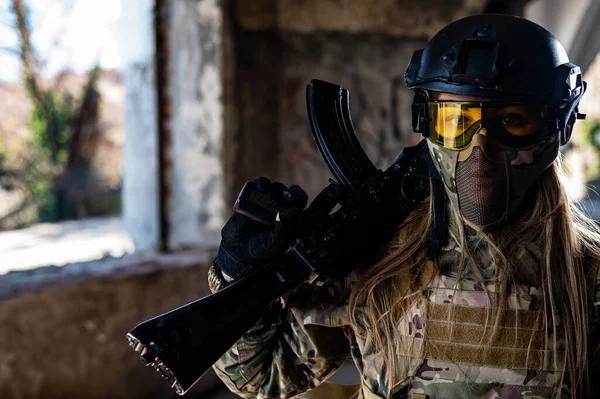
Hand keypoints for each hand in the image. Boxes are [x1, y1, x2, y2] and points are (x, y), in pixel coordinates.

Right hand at [217, 177, 341, 280]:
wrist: (235, 251)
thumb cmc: (259, 252)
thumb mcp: (274, 246)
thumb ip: (284, 230)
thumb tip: (292, 212)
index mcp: (297, 225)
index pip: (316, 210)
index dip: (328, 199)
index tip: (340, 190)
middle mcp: (287, 212)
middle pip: (298, 196)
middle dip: (296, 195)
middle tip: (290, 198)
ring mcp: (271, 203)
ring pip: (281, 189)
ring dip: (276, 193)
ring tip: (268, 203)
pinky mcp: (256, 196)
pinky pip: (263, 184)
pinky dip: (262, 184)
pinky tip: (260, 189)